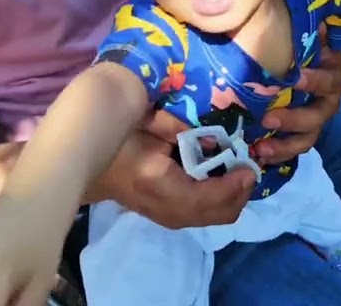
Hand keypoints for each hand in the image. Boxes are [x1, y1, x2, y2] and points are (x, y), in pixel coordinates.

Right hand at [96, 123, 255, 229]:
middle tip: (249, 170)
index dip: (232, 187)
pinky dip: (223, 201)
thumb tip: (214, 139)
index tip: (249, 169)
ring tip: (240, 173)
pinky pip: (206, 215)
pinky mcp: (172, 218)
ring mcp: (169, 218)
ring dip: (234, 198)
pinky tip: (224, 180)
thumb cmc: (119, 137)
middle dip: (240, 195)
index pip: (204, 197)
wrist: (91, 165)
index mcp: (157, 183)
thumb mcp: (147, 122)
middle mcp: (166, 209)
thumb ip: (179, 127)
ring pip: (215, 218)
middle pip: (217, 215)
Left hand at [257, 24, 340, 164]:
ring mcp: (317, 119)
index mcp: (333, 76)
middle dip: (293, 120)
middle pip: (317, 117)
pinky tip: (258, 156)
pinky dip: (278, 154)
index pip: (327, 81)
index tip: (294, 78)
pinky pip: (294, 147)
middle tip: (268, 119)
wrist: (319, 60)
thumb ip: (309, 32)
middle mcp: (329, 101)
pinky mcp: (303, 132)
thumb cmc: (310, 47)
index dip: (313, 81)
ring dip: (285, 146)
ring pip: (308, 138)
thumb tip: (310, 21)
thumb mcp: (311, 38)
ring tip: (261, 149)